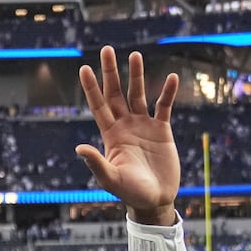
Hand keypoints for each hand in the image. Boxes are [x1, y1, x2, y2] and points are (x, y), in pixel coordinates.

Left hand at [75, 46, 181, 224]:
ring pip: (138, 94)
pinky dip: (167, 92)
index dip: (92, 88)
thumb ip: (96, 164)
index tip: (84, 68)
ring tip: (135, 55)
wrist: (154, 201)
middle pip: (116, 93)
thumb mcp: (111, 179)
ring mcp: (143, 126)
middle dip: (111, 72)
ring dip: (137, 76)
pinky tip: (171, 77)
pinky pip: (164, 107)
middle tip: (106, 49)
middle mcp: (125, 126)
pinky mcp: (162, 130)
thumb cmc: (130, 193)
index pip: (99, 106)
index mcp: (110, 135)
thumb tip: (79, 149)